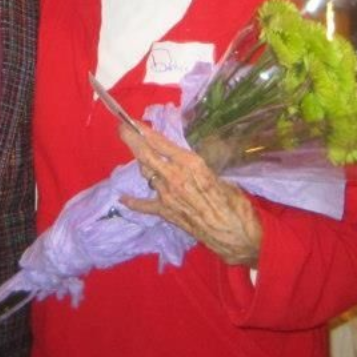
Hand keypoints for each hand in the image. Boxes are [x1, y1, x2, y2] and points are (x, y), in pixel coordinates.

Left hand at [117, 122, 262, 266]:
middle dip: (132, 140)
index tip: (133, 122)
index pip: (162, 143)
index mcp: (191, 164)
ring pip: (146, 174)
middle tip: (122, 128)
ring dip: (142, 164)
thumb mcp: (217, 175)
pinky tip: (123, 198)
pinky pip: (144, 204)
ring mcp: (167, 195)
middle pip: (146, 155)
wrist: (234, 234)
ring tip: (140, 155)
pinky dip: (133, 201)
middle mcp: (175, 177)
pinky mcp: (166, 212)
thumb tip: (186, 162)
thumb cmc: (234, 203)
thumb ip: (198, 168)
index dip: (145, 131)